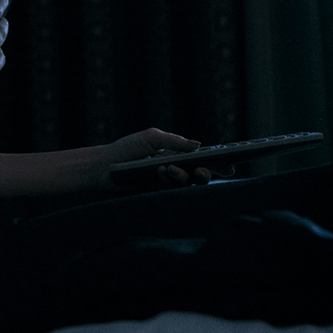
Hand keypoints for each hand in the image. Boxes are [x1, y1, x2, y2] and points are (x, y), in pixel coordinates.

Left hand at [99, 128, 228, 187]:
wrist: (103, 166)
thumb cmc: (127, 149)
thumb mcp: (150, 138)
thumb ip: (173, 141)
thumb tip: (199, 145)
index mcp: (179, 156)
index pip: (203, 161)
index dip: (219, 164)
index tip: (230, 166)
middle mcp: (176, 171)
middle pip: (199, 176)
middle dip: (205, 174)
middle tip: (203, 171)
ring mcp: (167, 184)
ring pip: (185, 185)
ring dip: (182, 177)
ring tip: (171, 167)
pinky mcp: (156, 195)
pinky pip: (169, 191)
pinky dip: (167, 181)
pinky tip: (161, 171)